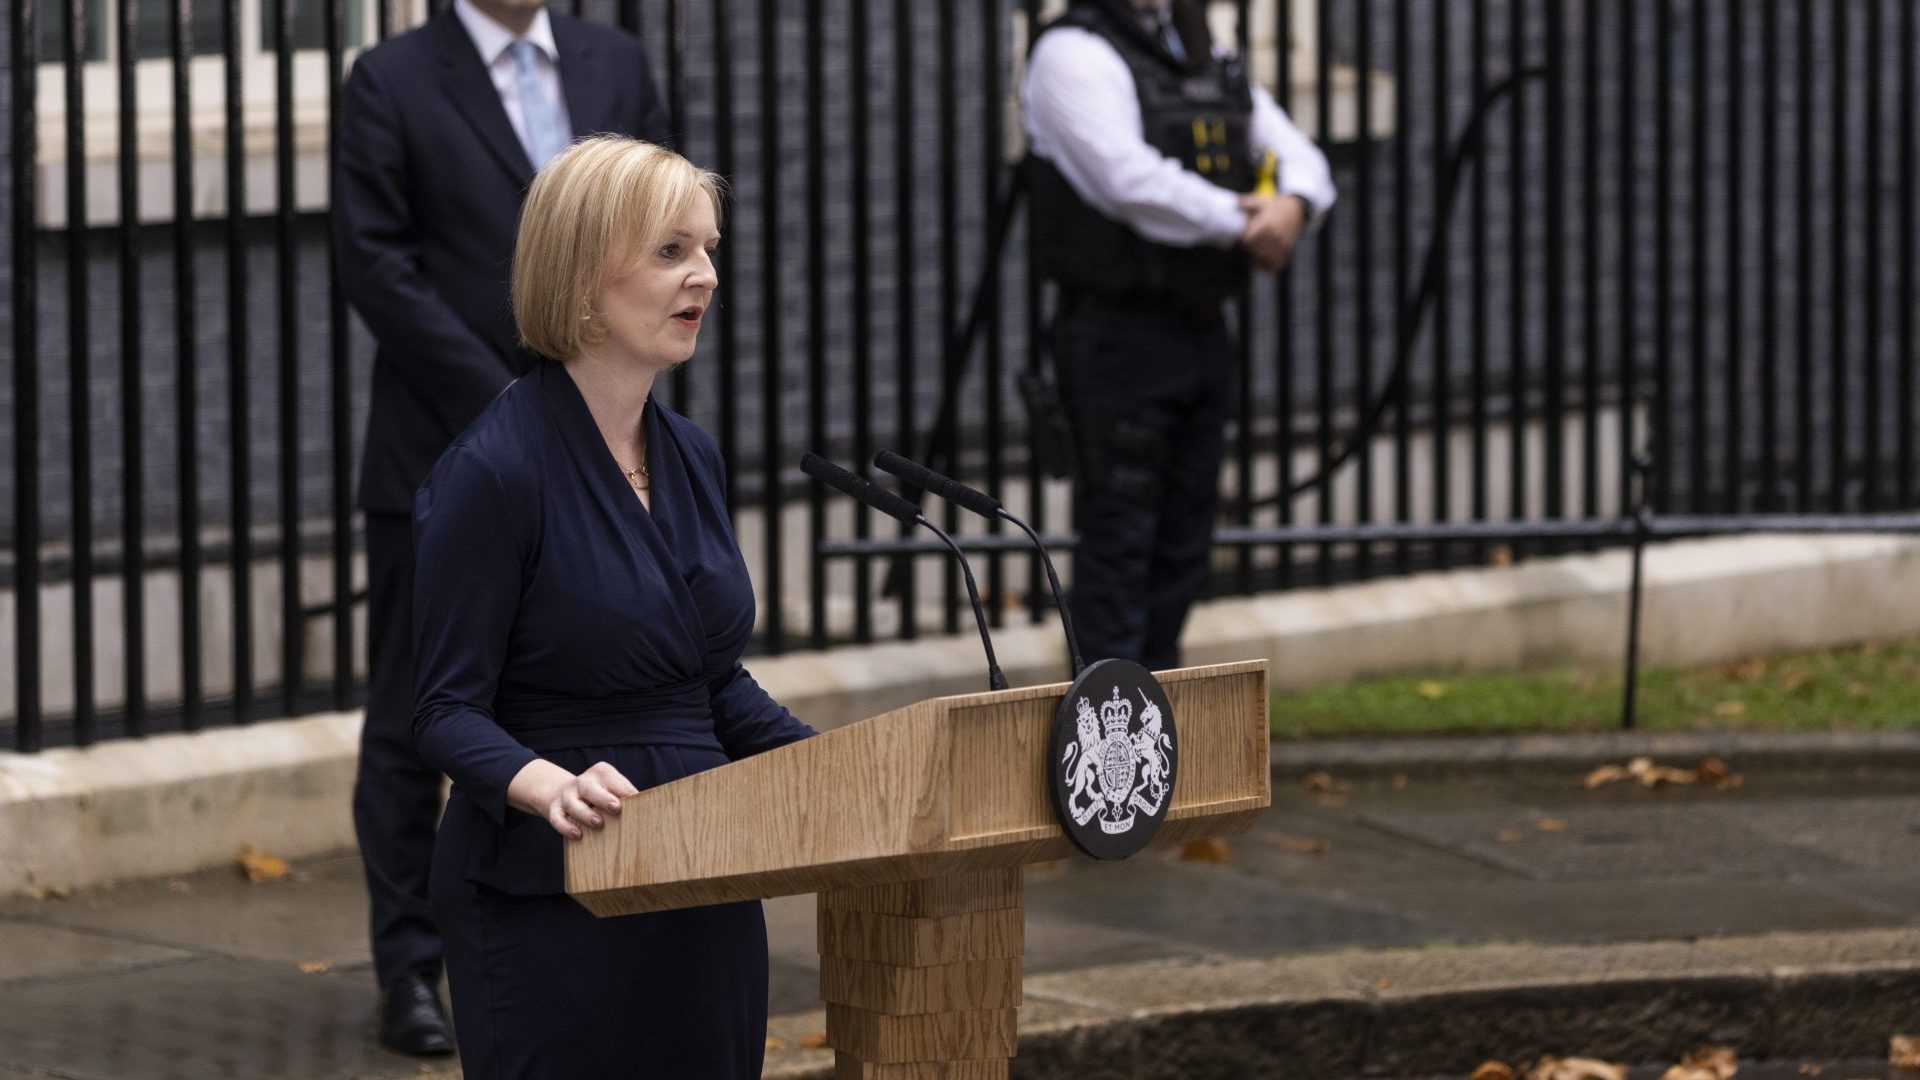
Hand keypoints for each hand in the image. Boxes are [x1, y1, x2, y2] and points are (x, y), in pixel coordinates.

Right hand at [507, 759, 639, 839]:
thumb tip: (648, 810)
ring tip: (598, 823)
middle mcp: (582, 782)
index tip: (636, 800)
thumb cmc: (600, 794)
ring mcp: (567, 795)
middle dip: (603, 797)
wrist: (563, 792)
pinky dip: (566, 827)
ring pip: (573, 803)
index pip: (611, 779)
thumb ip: (626, 796)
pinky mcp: (554, 809)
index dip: (623, 790)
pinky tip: (578, 835)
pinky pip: (557, 818)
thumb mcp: (612, 788)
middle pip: (590, 787)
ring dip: (585, 813)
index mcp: (601, 773)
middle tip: (616, 808)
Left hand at [1238, 193, 1308, 273]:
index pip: (1248, 240)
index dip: (1243, 239)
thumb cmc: (1275, 205)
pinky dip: (1267, 265)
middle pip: (1254, 251)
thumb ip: (1246, 203)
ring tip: (1255, 251)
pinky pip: (1275, 265)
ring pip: (1264, 259)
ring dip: (1257, 258)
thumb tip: (1235, 203)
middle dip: (1249, 249)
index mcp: (1266, 224)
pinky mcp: (1287, 250)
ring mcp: (1282, 244)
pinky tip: (1263, 260)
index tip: (1243, 236)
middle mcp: (1275, 236)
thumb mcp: (1261, 201)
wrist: (1296, 209)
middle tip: (1248, 244)